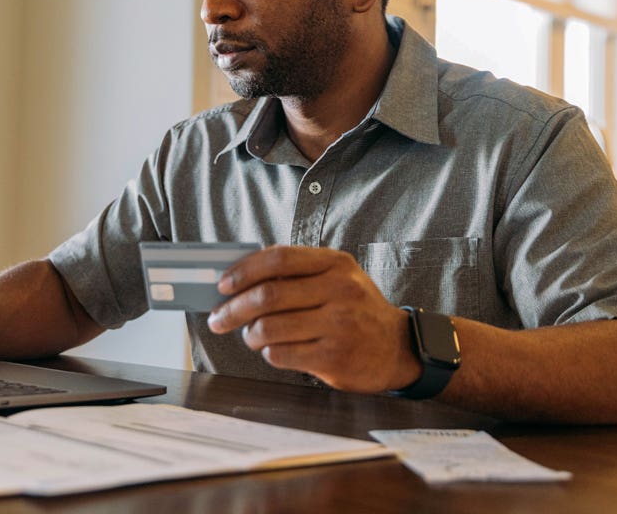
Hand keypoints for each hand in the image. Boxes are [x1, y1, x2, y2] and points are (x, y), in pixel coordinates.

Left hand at [205, 246, 419, 392]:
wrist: (397, 348)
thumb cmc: (357, 310)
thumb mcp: (337, 279)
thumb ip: (298, 274)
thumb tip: (240, 278)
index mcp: (336, 264)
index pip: (278, 259)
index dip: (243, 271)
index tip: (223, 284)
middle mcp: (340, 290)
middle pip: (268, 296)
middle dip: (233, 309)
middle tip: (219, 319)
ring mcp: (339, 325)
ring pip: (269, 328)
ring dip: (250, 334)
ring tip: (251, 336)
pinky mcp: (334, 357)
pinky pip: (281, 354)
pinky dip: (268, 353)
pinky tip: (275, 350)